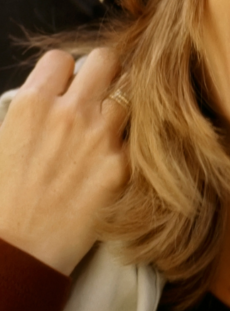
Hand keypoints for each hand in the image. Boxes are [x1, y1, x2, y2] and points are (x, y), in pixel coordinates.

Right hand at [0, 48, 127, 274]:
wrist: (19, 253)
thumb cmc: (8, 199)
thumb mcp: (7, 139)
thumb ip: (38, 106)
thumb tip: (63, 85)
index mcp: (33, 104)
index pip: (62, 57)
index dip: (65, 72)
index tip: (67, 87)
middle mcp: (68, 113)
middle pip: (106, 59)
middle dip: (104, 73)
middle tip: (101, 93)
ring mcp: (99, 137)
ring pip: (129, 93)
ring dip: (121, 107)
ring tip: (110, 128)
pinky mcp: (122, 166)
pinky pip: (137, 136)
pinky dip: (129, 144)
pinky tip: (115, 158)